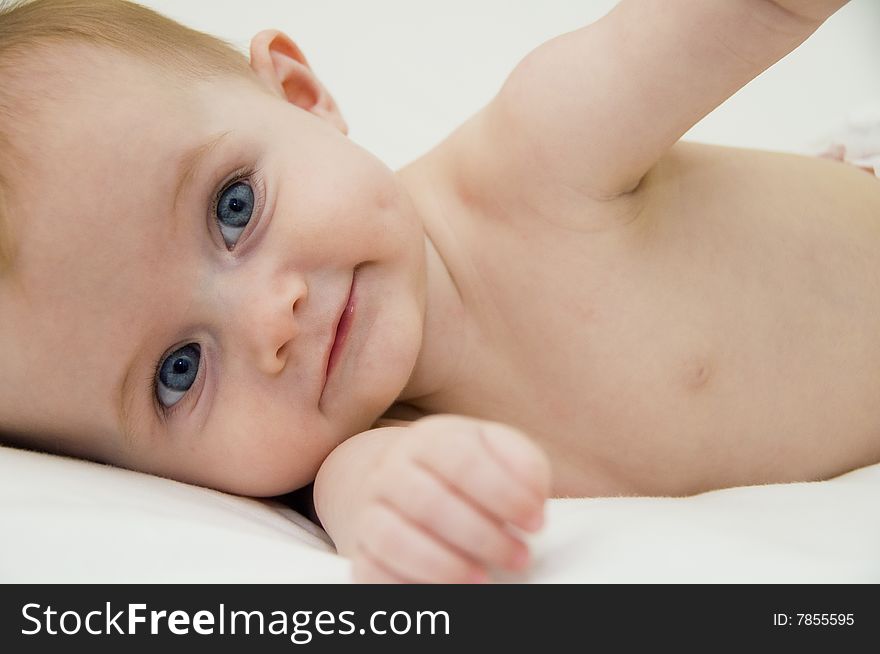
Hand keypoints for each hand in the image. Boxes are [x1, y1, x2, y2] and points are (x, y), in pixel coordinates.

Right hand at [350, 415, 550, 582]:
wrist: (396, 477)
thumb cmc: (460, 468)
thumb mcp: (493, 450)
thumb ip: (523, 463)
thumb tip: (534, 498)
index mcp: (429, 440)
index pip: (461, 460)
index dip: (504, 493)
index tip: (536, 522)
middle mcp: (391, 471)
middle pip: (429, 503)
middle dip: (482, 537)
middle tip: (520, 557)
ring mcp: (370, 511)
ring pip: (394, 539)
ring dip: (444, 566)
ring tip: (484, 579)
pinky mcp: (360, 551)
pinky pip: (372, 573)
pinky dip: (408, 587)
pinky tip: (447, 592)